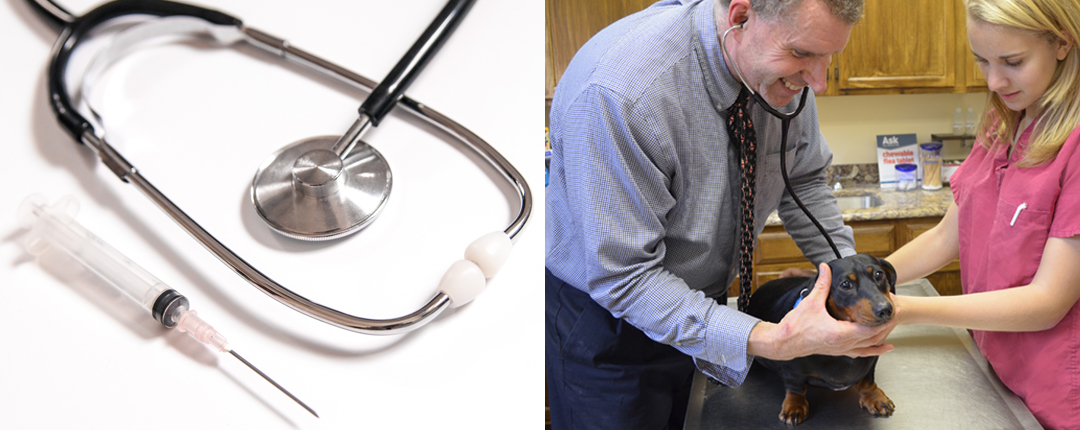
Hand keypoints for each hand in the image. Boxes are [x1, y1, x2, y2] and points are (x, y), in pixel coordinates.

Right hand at [748, 263, 897, 360]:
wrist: (784, 343)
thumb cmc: (796, 326)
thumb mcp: (811, 302)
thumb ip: (822, 284)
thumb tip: (825, 267)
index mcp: (841, 333)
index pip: (870, 328)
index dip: (884, 318)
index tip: (892, 307)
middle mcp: (845, 344)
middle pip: (874, 337)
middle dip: (887, 324)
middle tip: (897, 311)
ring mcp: (842, 350)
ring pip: (870, 347)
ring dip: (883, 336)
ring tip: (893, 325)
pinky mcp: (839, 351)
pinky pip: (861, 352)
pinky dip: (874, 349)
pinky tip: (883, 346)